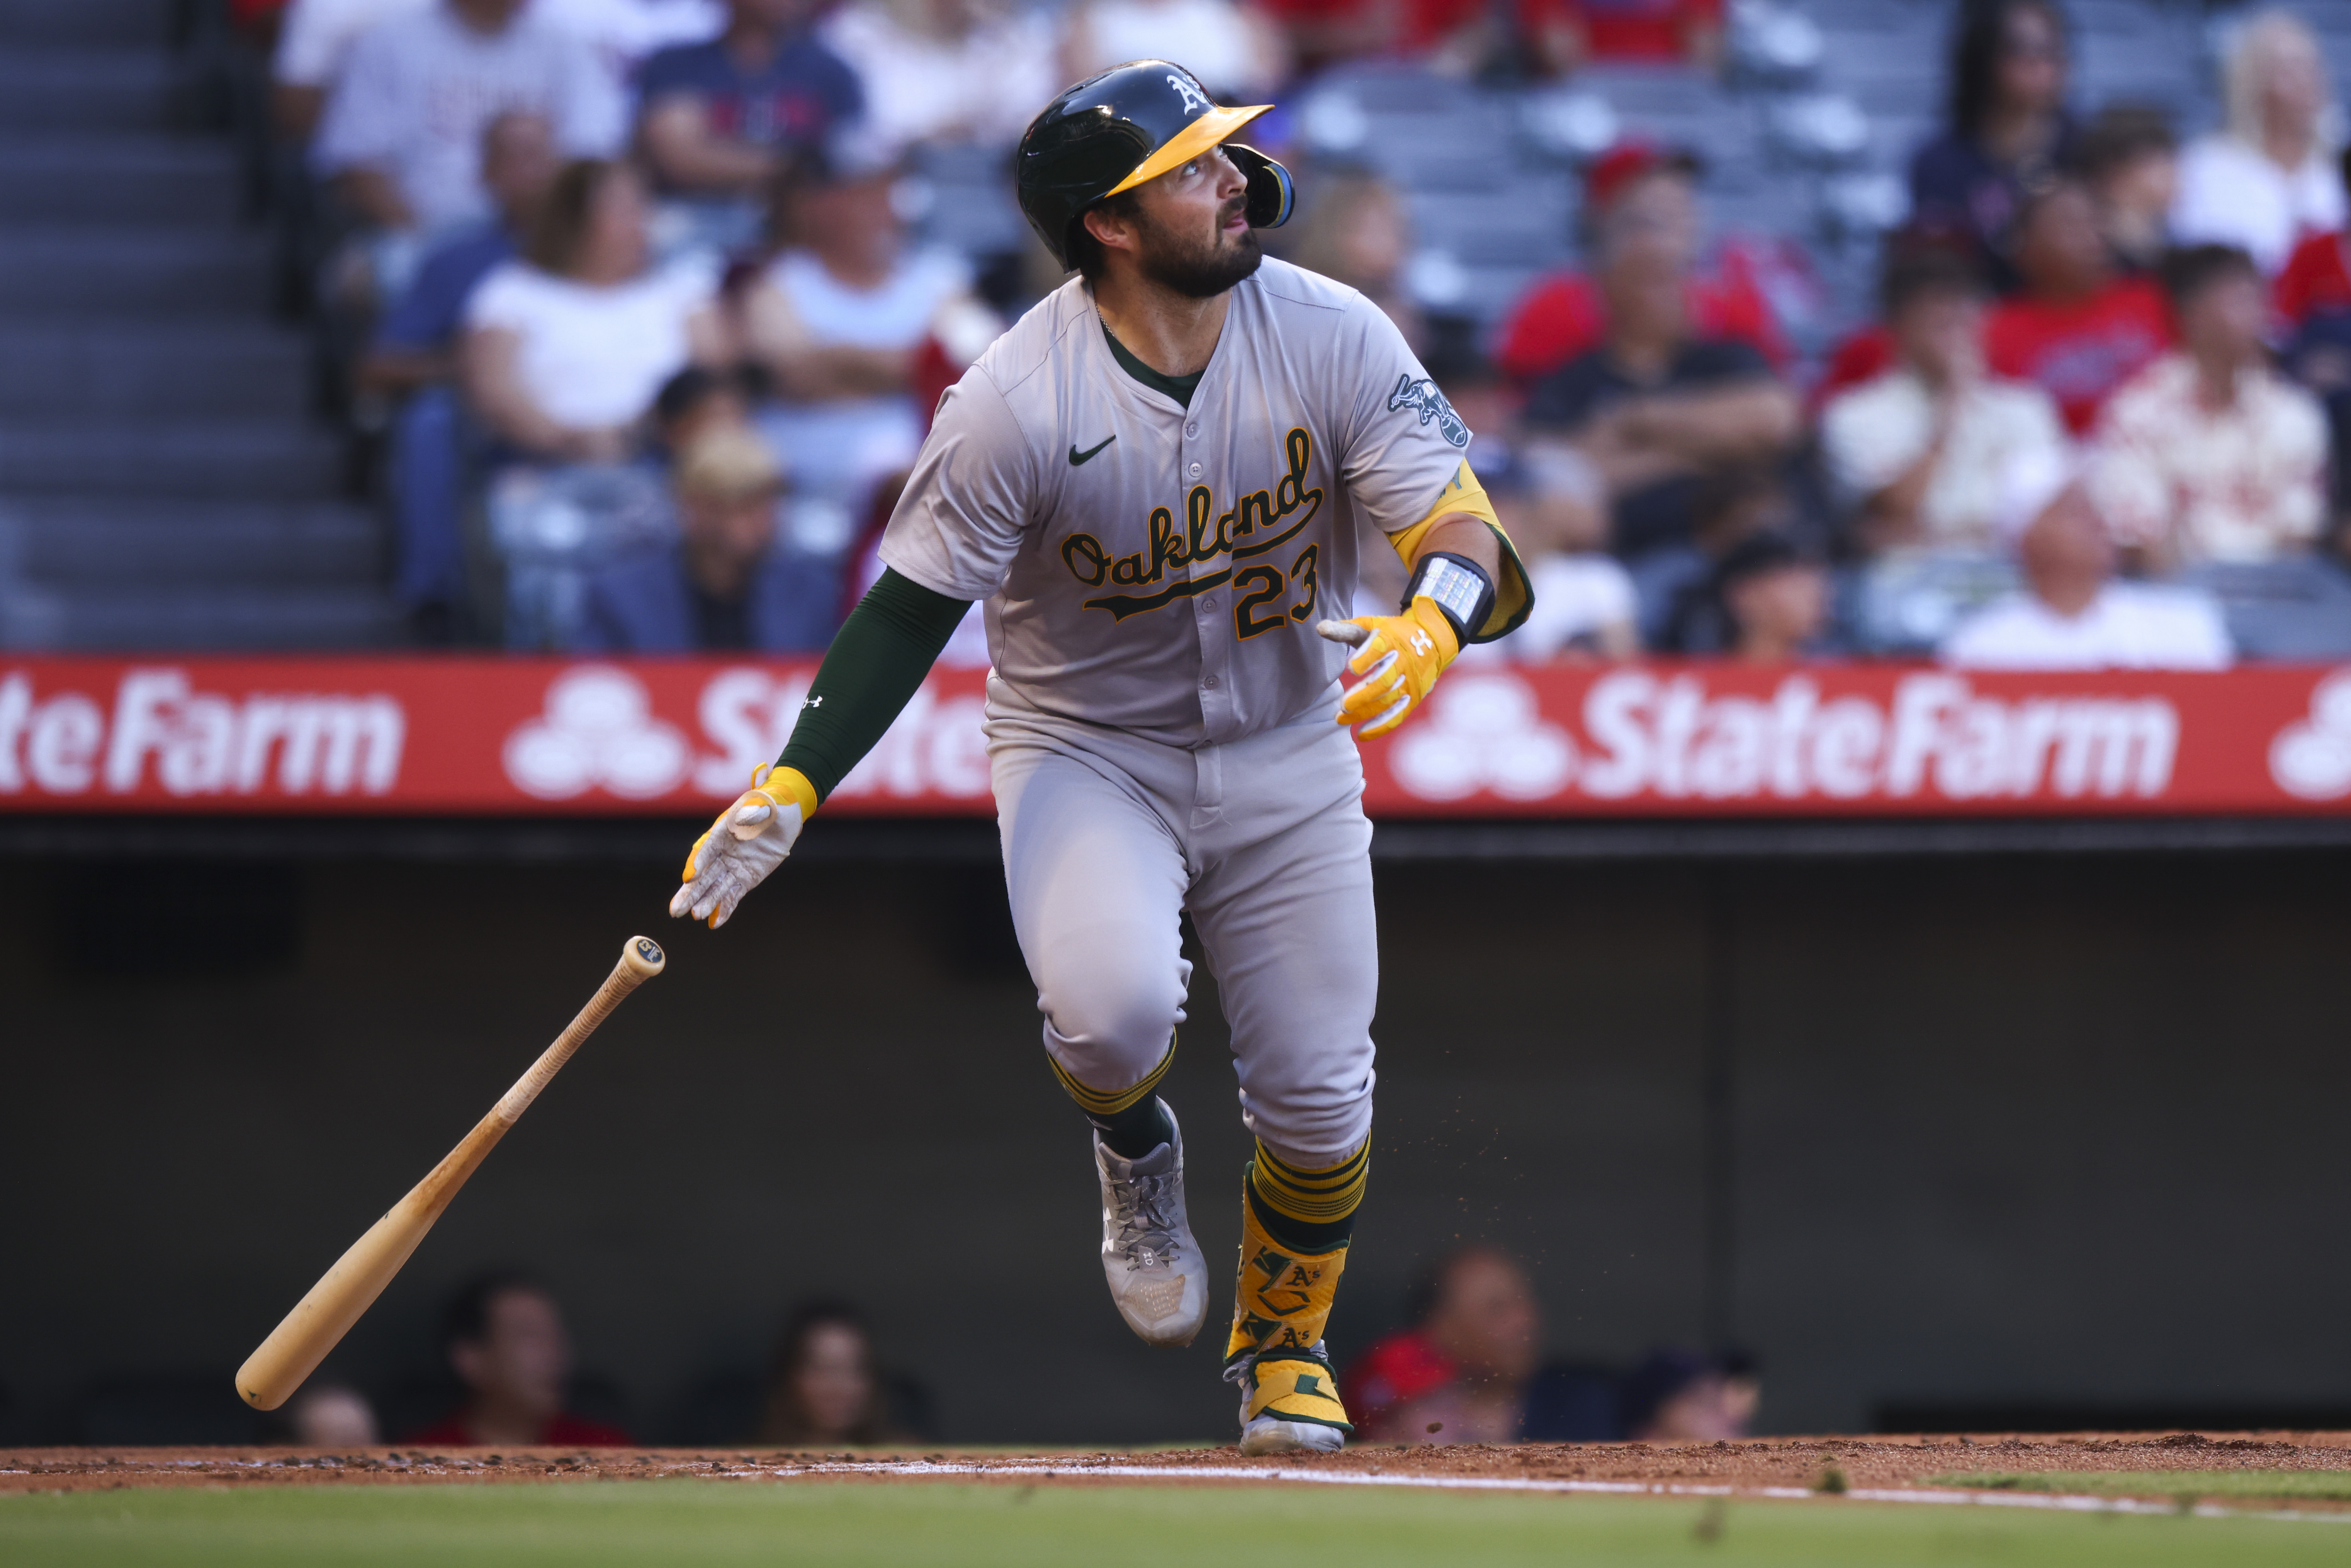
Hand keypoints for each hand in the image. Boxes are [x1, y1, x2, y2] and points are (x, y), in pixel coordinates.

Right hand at [669, 764, 817, 928]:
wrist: (785, 816)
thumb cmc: (772, 804)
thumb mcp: (768, 803)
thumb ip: (757, 808)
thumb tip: (747, 814)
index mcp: (723, 830)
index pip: (708, 847)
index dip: (698, 862)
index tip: (690, 877)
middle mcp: (723, 851)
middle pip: (703, 874)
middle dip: (690, 891)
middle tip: (675, 910)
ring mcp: (732, 866)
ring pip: (715, 887)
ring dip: (705, 902)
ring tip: (695, 916)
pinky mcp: (745, 878)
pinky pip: (733, 895)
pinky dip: (725, 908)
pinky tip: (715, 923)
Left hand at [1317, 597, 1459, 738]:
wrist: (1432, 640)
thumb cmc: (1391, 634)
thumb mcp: (1370, 627)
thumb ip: (1345, 630)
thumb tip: (1319, 628)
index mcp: (1391, 639)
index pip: (1380, 648)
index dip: (1366, 658)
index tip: (1351, 667)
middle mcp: (1403, 661)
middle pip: (1385, 681)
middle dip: (1364, 695)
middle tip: (1342, 705)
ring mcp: (1410, 681)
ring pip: (1389, 700)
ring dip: (1366, 712)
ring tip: (1342, 719)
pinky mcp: (1413, 697)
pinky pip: (1399, 715)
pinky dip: (1381, 726)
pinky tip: (1362, 733)